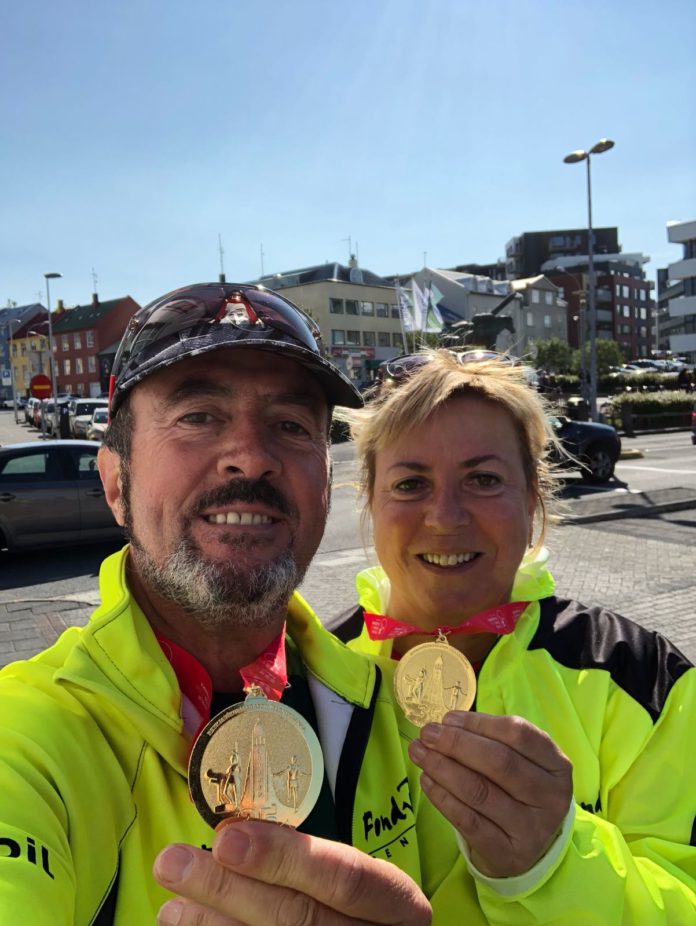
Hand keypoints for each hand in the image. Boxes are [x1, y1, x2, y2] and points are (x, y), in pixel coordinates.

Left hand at [153, 819, 431, 924]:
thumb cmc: (358, 912)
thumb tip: (230, 834)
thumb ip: (309, 862)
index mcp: (397, 904)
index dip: (285, 858)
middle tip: (171, 862)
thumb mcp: (355, 882)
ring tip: (169, 904)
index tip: (226, 837)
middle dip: (228, 889)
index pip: (344, 877)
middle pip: (299, 918)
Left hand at [408, 712, 571, 878]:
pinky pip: (468, 820)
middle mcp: (550, 798)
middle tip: (427, 734)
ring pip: (479, 791)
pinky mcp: (506, 853)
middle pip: (499, 762)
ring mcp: (530, 828)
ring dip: (442, 768)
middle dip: (457, 744)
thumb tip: (447, 723)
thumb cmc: (517, 790)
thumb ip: (491, 739)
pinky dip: (442, 798)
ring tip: (419, 752)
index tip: (448, 718)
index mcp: (557, 765)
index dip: (480, 723)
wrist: (527, 848)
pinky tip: (427, 781)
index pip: (519, 734)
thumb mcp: (520, 762)